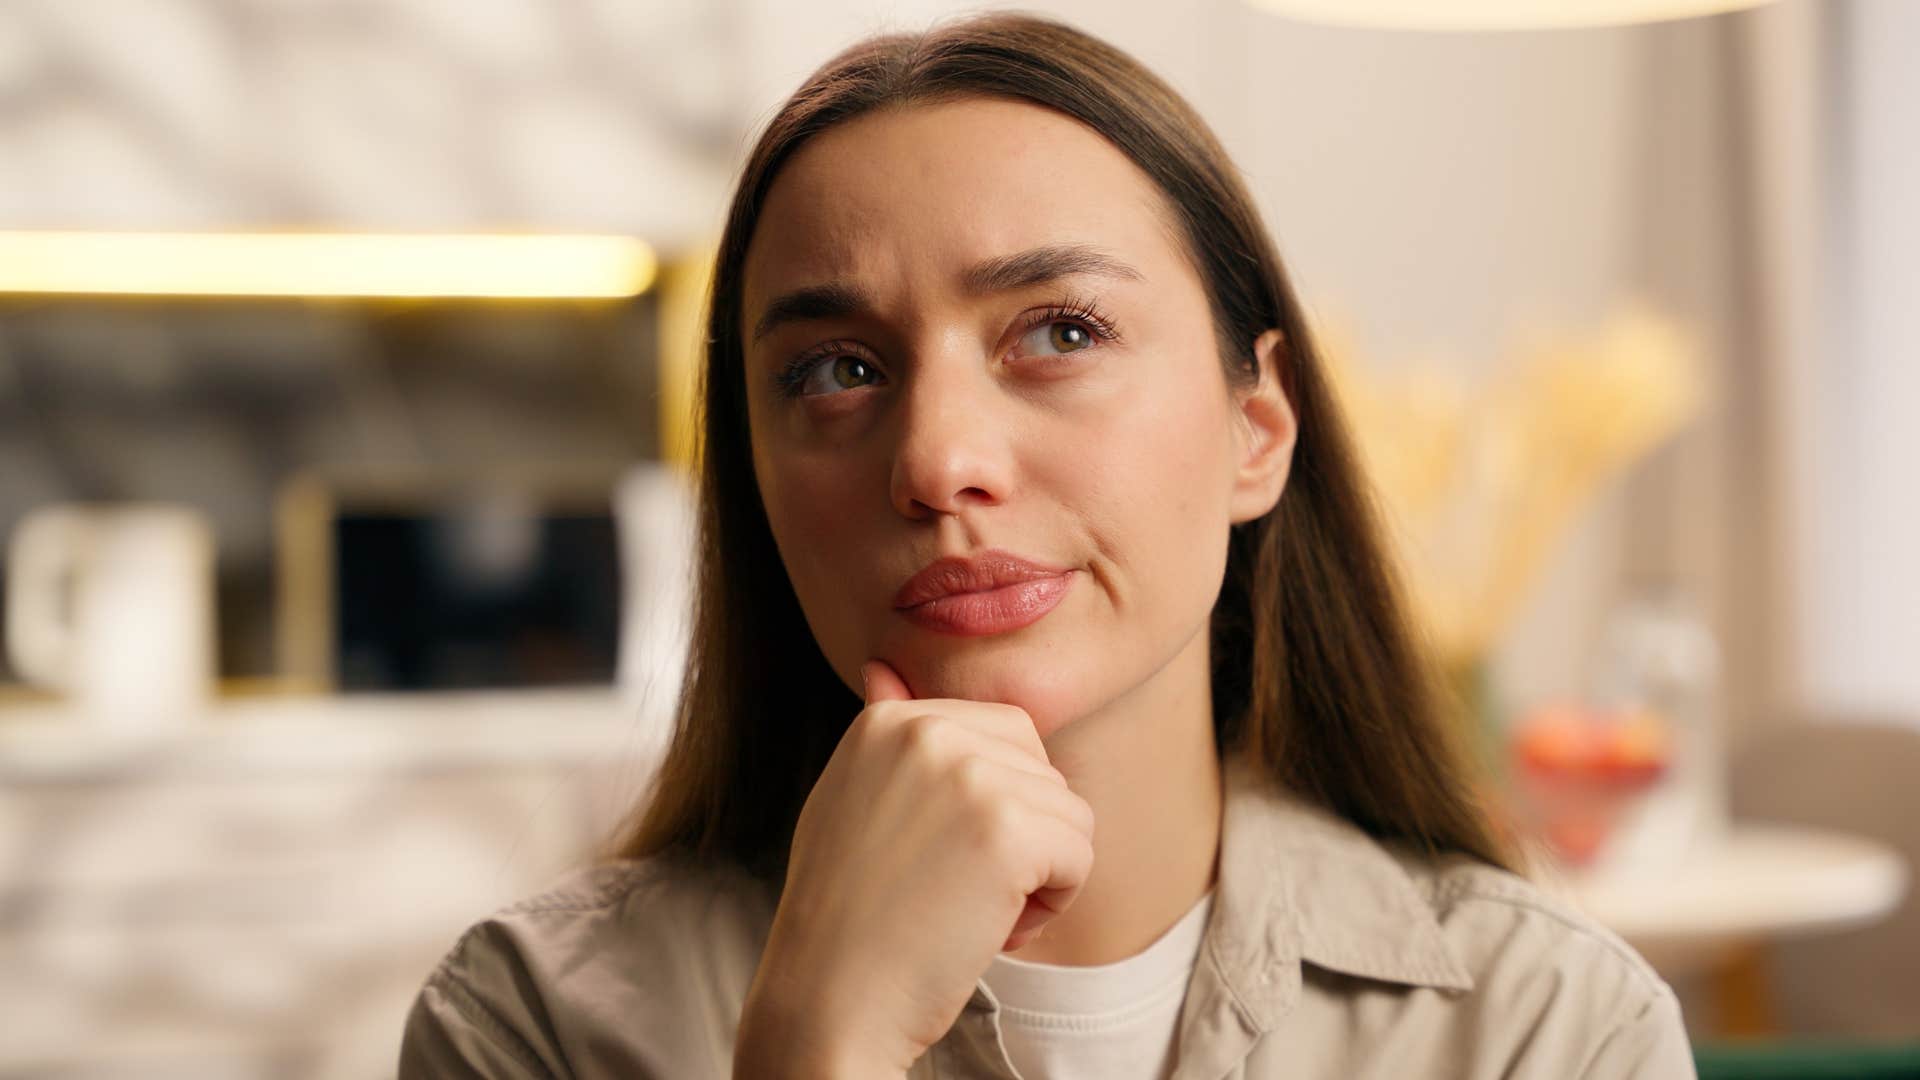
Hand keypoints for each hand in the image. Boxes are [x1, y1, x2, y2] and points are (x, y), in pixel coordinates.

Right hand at [735, 659, 1094, 1074]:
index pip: (1007, 734)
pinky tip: (991, 928)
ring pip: (1070, 815)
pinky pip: (1081, 857)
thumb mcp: (851, 799)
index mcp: (891, 719)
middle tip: (958, 889)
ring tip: (966, 910)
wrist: (829, 1000)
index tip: (934, 856)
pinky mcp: (1008, 830)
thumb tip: (882, 667)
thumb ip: (887, 740)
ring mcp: (969, 776)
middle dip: (1024, 836)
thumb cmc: (846, 915)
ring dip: (1038, 876)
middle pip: (1045, 770)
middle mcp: (929, 730)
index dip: (994, 807)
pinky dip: (1052, 905)